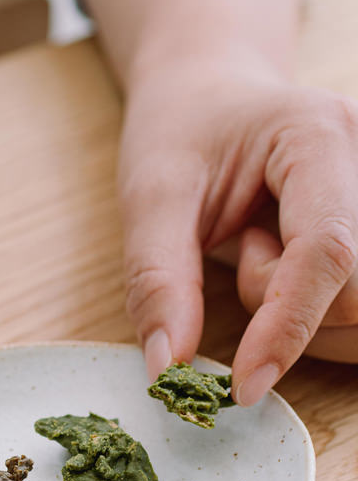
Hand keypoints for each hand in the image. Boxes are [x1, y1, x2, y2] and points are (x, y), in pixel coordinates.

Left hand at [117, 62, 357, 400]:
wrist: (212, 94)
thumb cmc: (182, 133)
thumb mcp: (150, 195)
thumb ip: (157, 281)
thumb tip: (168, 371)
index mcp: (320, 135)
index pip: (329, 251)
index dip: (288, 329)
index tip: (242, 386)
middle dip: (285, 310)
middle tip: (242, 252)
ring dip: (306, 316)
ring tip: (264, 251)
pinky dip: (322, 316)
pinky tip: (292, 272)